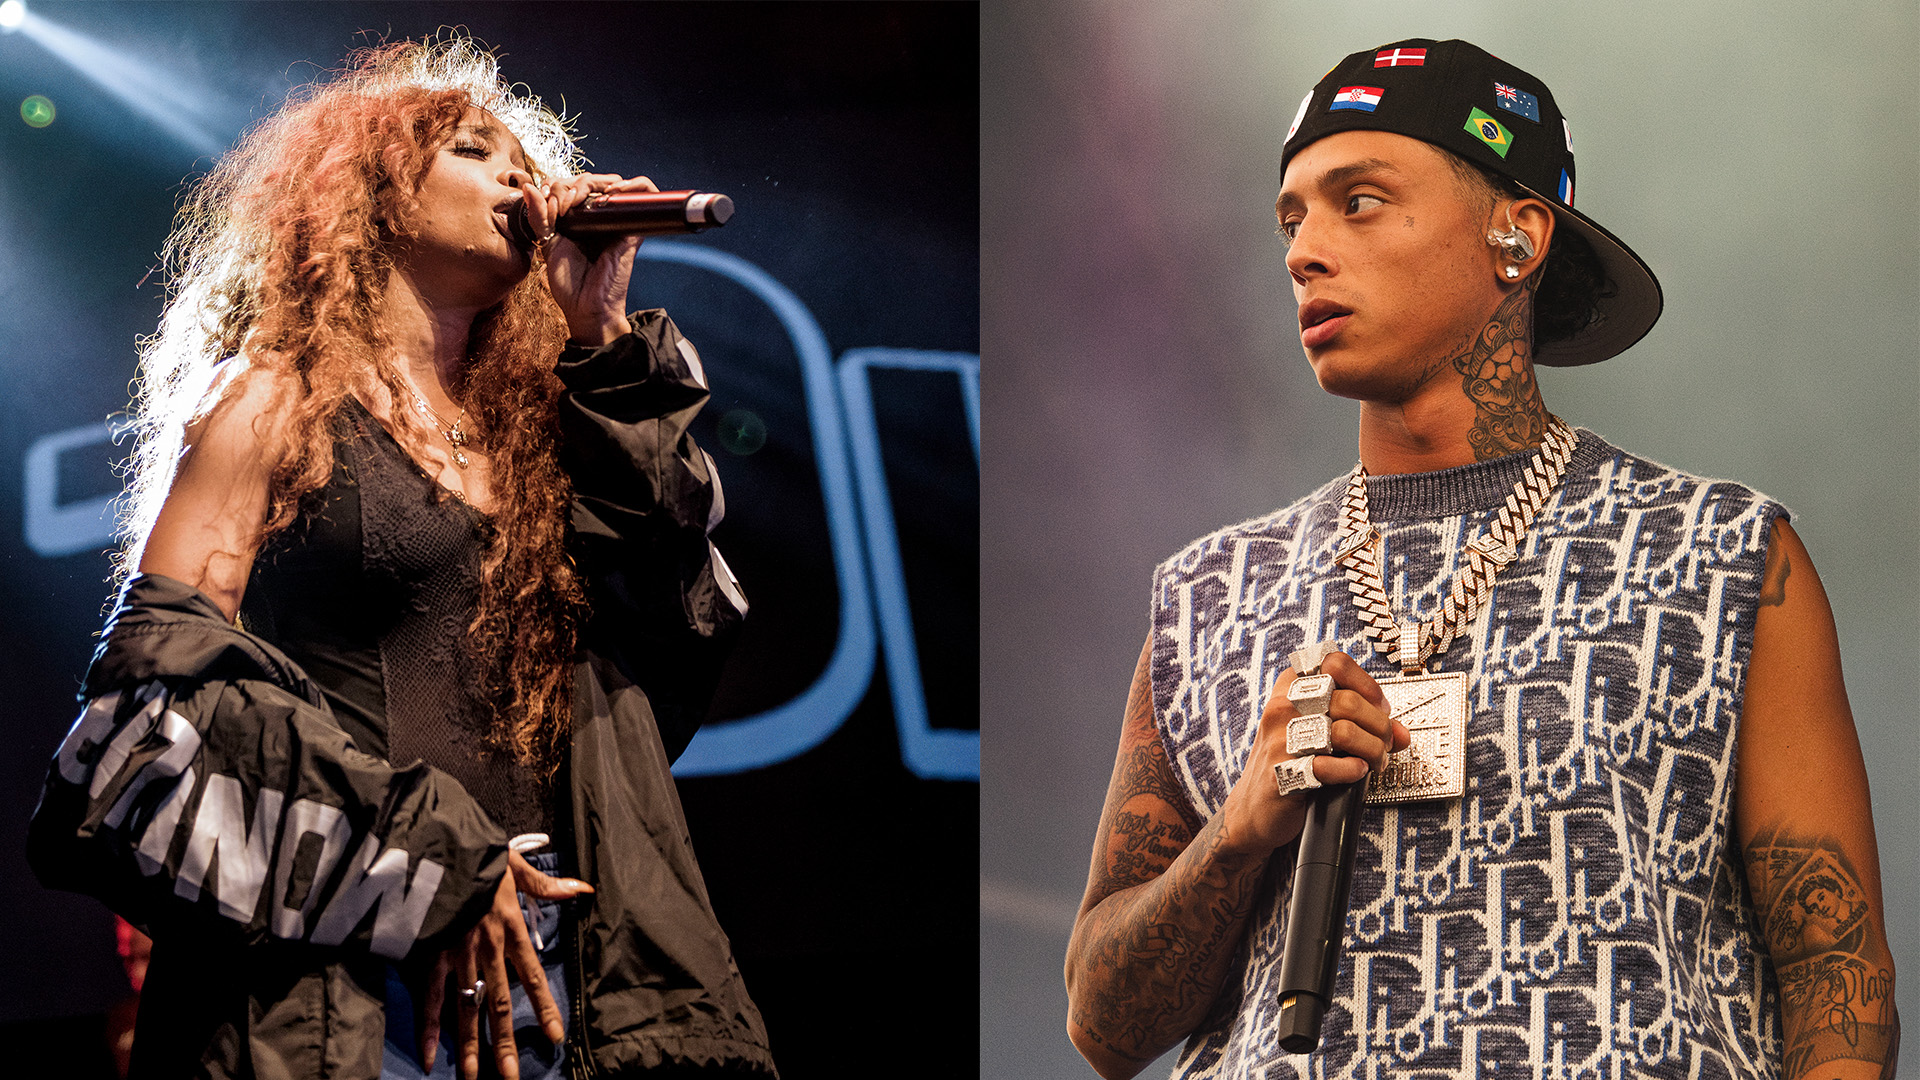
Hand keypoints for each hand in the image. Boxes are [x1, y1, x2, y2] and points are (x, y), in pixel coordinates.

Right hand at [418, 849, 592, 1078]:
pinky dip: (429, 1029)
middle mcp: (485, 950)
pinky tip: (432, 1058)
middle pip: (498, 1005)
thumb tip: (583, 887)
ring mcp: (455, 957)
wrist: (433, 849)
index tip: (556, 1037)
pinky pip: (429, 998)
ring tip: (475, 1077)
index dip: (545, 1008)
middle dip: (506, 1043)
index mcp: (510, 930)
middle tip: (512, 1076)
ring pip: (466, 1009)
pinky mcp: (428, 956)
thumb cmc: (475, 856)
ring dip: (471, 1046)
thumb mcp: (514, 866)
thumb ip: (546, 885)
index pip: (533, 977)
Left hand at [521, 171, 656, 345]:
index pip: (571, 184)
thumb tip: (528, 187)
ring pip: (615, 182)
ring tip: (581, 198)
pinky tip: (612, 193)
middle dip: (572, 184)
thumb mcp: (546, 243)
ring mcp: (617, 222)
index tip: (548, 206)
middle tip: (563, 205)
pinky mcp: (634, 229)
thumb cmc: (568, 283)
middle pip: (591, 180)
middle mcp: (599, 218)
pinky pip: (645, 194)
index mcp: (578, 220)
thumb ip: (538, 216)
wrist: (587, 308)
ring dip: (595, 182)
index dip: (557, 186)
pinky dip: (634, 185)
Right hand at [1218, 651, 1409, 855]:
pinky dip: (1352, 770)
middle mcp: (1283, 708)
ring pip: (1344, 732)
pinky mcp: (1283, 772)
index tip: (1378, 707)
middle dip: (1380, 726)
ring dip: (1372, 750)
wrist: (1254, 809)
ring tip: (1375, 761)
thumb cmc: (1288, 764)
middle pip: (1348, 701)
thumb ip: (1360, 726)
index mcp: (1290, 687)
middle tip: (1385, 743)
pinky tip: (1355, 772)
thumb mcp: (1319, 734)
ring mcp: (1280, 739)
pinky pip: (1329, 766)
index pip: (1335, 663)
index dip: (1366, 684)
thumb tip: (1402, 733)